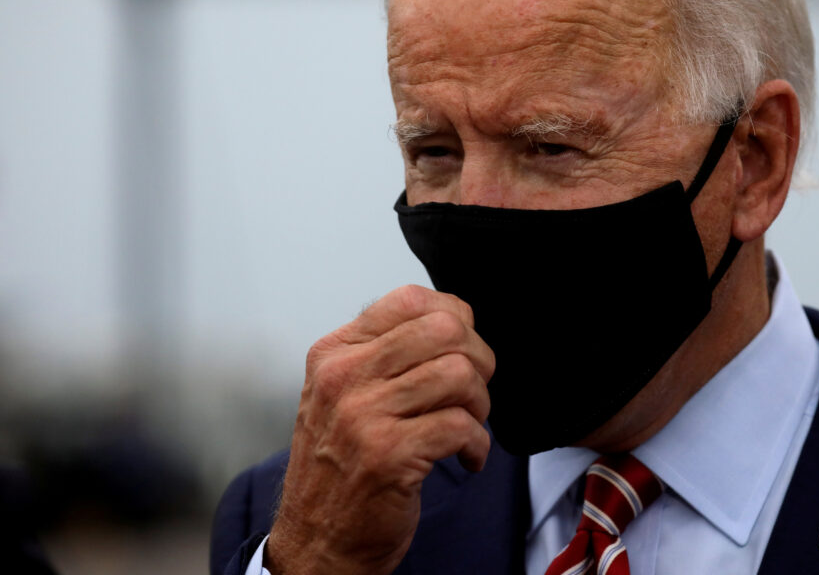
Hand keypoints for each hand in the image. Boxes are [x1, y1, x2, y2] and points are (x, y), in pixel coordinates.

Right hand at [264, 285, 494, 574]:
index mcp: (335, 353)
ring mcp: (362, 415)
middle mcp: (343, 377)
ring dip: (480, 404)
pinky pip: (461, 425)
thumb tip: (453, 321)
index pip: (409, 299)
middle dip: (478, 358)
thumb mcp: (343, 393)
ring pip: (459, 374)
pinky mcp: (388, 455)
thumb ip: (386, 353)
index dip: (454, 317)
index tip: (462, 347)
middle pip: (444, 329)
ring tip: (468, 425)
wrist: (318, 540)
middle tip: (474, 389)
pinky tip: (466, 456)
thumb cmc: (341, 465)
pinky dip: (477, 443)